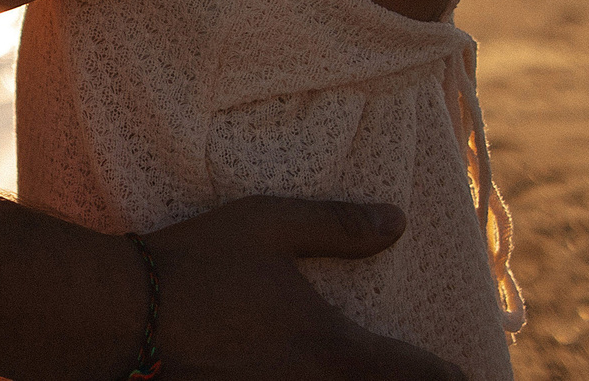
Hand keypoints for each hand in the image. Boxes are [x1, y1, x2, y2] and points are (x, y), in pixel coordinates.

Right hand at [137, 196, 467, 379]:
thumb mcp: (267, 224)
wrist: (120, 316)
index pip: (420, 375)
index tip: (468, 369)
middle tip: (424, 371)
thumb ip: (336, 225)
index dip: (451, 374)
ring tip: (358, 369)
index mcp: (336, 350)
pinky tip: (305, 372)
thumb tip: (397, 222)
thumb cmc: (197, 263)